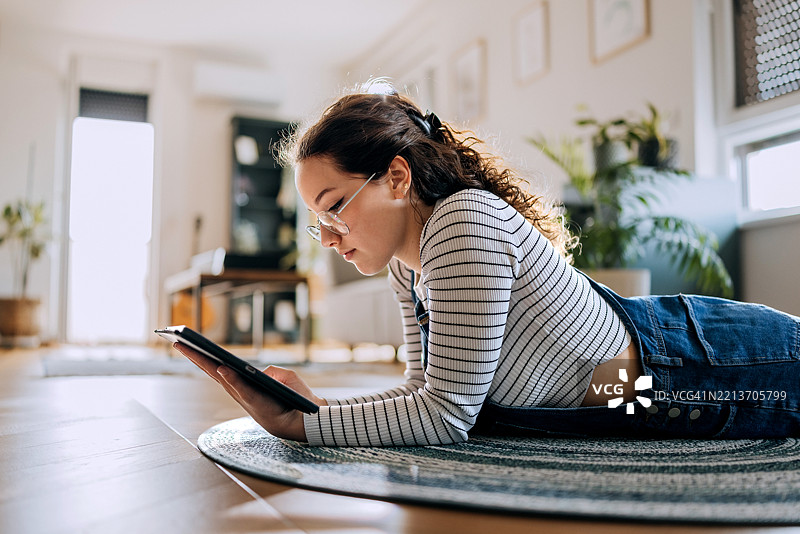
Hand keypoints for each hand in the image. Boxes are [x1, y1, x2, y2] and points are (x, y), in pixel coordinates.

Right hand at [174, 342, 325, 440]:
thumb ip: (269, 372)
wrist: (309, 419)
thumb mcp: (282, 378)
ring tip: (190, 350)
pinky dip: (232, 380)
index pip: (219, 369)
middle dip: (195, 357)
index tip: (187, 343)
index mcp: (244, 386)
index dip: (203, 357)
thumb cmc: (296, 398)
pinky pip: (243, 390)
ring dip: (207, 365)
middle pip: (213, 372)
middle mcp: (240, 393)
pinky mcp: (258, 405)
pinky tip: (222, 368)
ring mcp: (247, 399)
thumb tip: (258, 371)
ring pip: (223, 380)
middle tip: (177, 342)